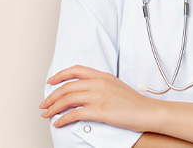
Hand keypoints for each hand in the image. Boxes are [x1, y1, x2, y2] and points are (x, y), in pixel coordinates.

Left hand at [39, 65, 154, 130]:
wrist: (148, 112)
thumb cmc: (134, 102)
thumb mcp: (116, 86)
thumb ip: (100, 84)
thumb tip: (85, 91)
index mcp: (102, 75)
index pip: (75, 70)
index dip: (60, 76)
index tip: (50, 82)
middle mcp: (98, 83)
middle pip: (67, 87)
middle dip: (51, 97)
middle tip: (44, 104)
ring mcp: (98, 96)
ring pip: (67, 100)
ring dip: (53, 108)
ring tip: (47, 114)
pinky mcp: (99, 111)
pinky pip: (74, 114)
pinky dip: (63, 119)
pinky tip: (58, 123)